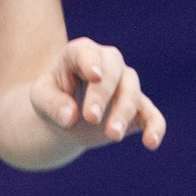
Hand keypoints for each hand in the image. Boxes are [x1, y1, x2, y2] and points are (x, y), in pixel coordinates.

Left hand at [26, 39, 165, 151]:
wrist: (67, 115)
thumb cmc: (52, 98)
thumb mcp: (41, 98)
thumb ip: (52, 103)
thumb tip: (69, 116)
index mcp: (81, 53)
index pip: (88, 54)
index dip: (92, 63)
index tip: (94, 76)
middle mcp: (109, 64)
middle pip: (114, 73)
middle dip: (103, 95)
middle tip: (91, 118)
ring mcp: (126, 84)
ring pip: (133, 93)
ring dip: (124, 114)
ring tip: (112, 136)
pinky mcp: (139, 108)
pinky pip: (152, 114)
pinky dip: (155, 127)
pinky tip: (151, 143)